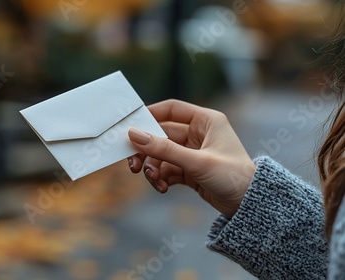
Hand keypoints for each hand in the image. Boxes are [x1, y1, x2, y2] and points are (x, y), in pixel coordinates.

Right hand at [127, 99, 254, 217]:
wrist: (250, 206)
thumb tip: (134, 135)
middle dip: (146, 151)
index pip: (172, 110)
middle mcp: (198, 134)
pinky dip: (161, 178)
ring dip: (153, 168)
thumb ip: (164, 149)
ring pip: (162, 155)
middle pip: (161, 135)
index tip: (131, 125)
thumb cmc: (233, 176)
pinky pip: (167, 169)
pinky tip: (162, 187)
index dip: (150, 115)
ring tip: (154, 181)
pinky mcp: (190, 170)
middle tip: (133, 164)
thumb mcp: (197, 162)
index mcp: (206, 121)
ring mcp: (193, 152)